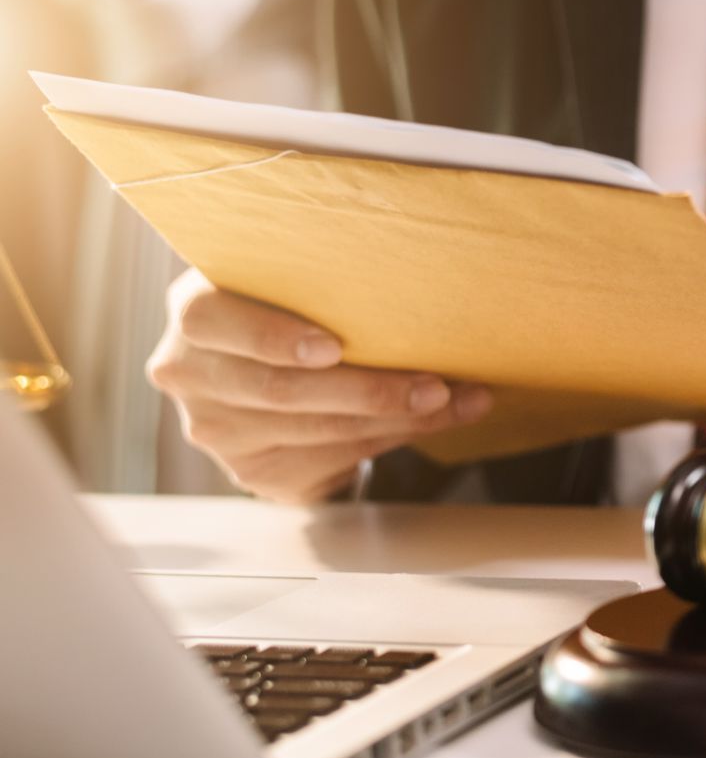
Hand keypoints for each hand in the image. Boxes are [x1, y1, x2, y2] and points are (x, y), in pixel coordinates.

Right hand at [148, 271, 491, 504]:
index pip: (212, 322)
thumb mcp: (290, 285)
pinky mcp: (257, 472)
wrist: (272, 366)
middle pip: (283, 392)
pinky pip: (333, 459)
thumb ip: (317, 284)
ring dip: (399, 418)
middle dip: (369, 392)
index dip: (272, 337)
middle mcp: (192, 377)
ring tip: (460, 401)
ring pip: (319, 430)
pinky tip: (437, 419)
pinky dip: (393, 437)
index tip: (332, 347)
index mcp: (196, 315)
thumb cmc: (295, 308)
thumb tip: (414, 289)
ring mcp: (221, 433)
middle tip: (436, 386)